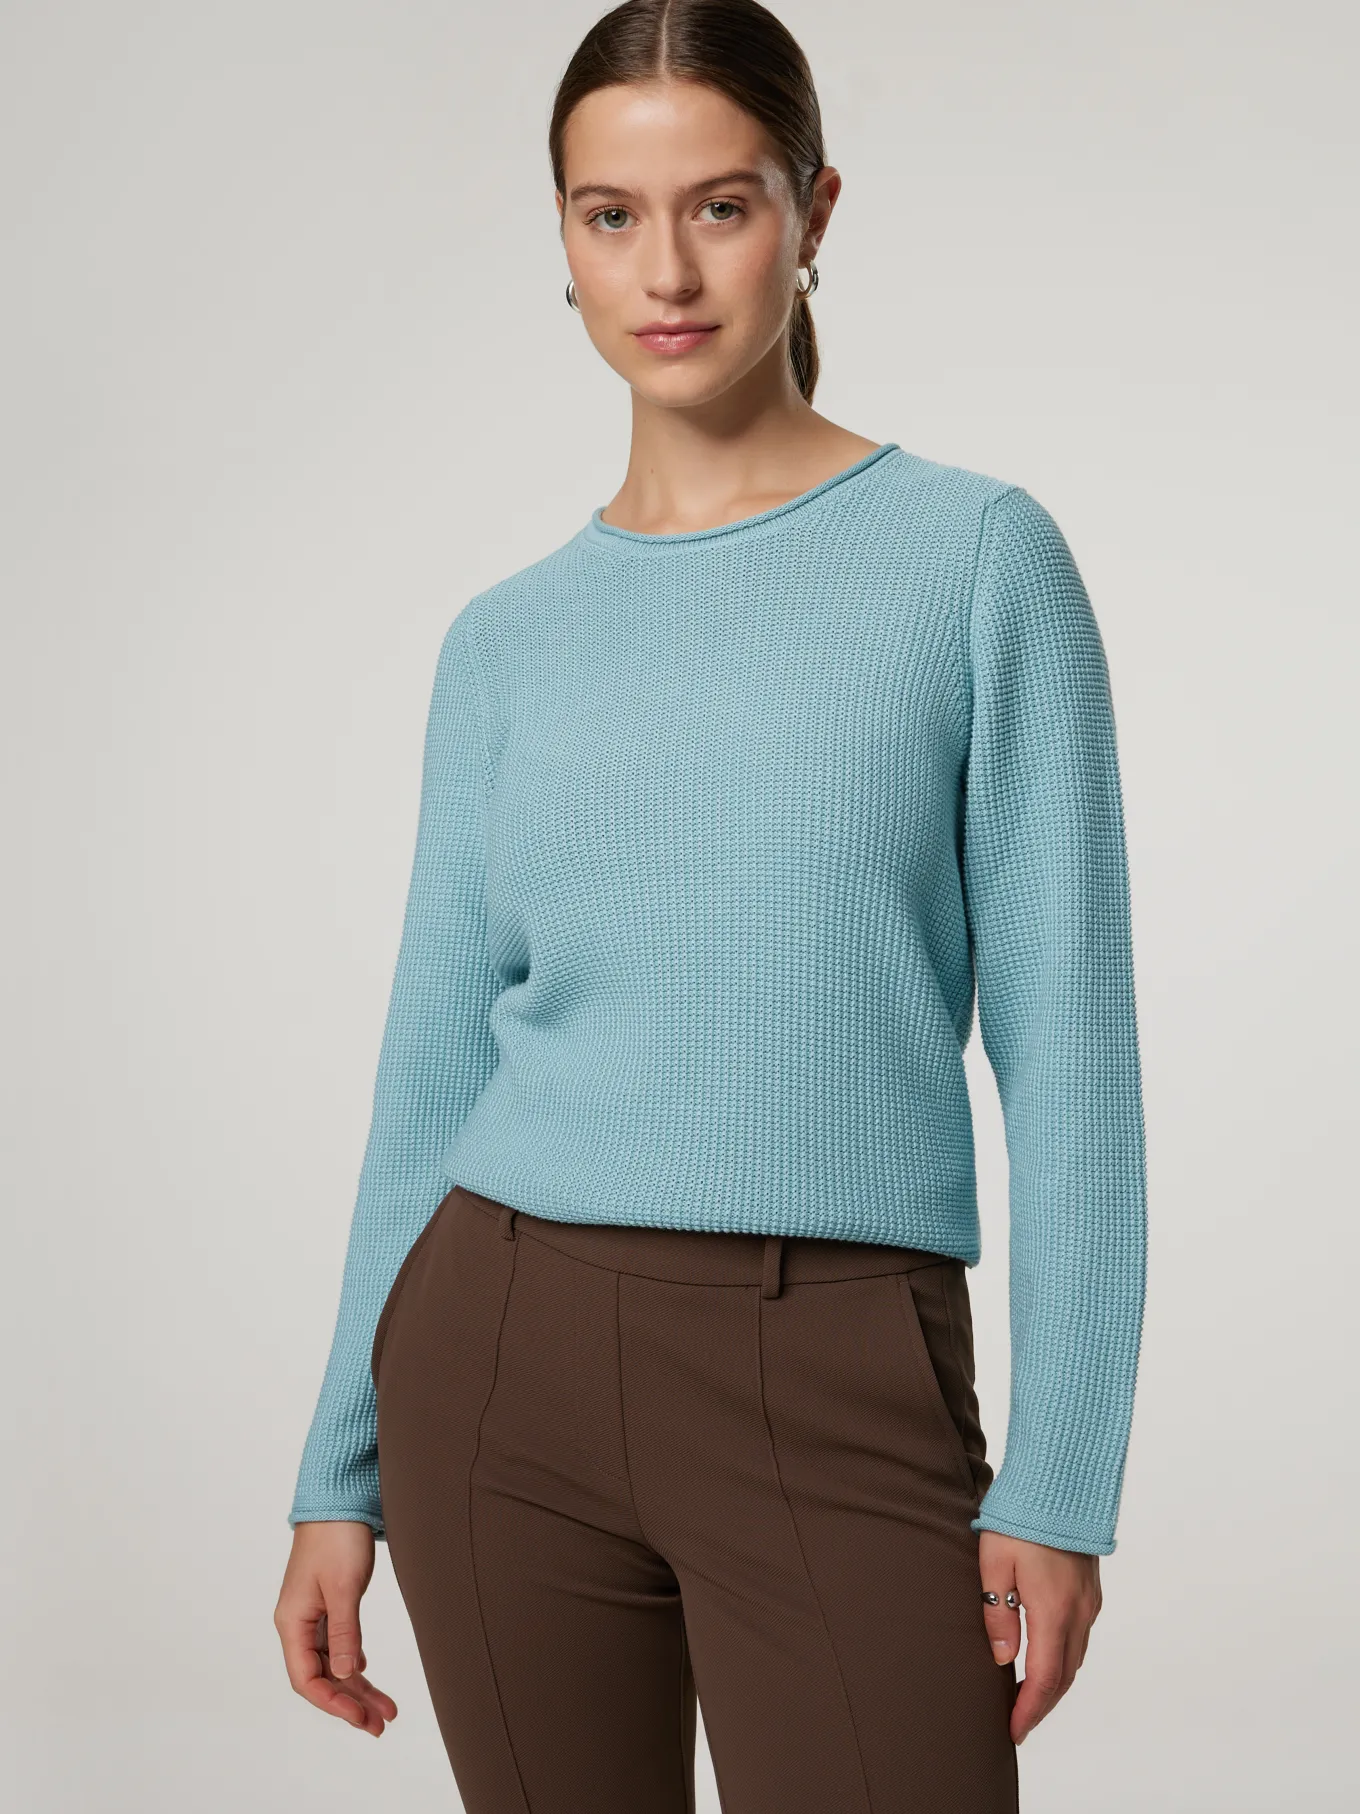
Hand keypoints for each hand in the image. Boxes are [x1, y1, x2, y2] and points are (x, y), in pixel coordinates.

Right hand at [275, 1521, 398, 1736]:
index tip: (361, 1718)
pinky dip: (355, 1662)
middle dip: (350, 1703)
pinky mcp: (328, 1603)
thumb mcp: (344, 1587)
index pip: (307, 1679)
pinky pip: (338, 1644)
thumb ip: (345, 1632)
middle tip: (381, 1724)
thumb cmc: (337, 1537)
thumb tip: (349, 1676)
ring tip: (387, 1710)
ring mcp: (312, 1614)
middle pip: (321, 1677)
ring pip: (333, 1663)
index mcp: (292, 1622)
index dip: (333, 1703)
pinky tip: (368, 1676)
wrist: (338, 1498)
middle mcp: (298, 1623)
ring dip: (357, 1687)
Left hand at [977, 1530, 1102, 1746]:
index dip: (1030, 1710)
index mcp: (1053, 1610)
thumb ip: (997, 1613)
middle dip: (1042, 1704)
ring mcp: (1089, 1601)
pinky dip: (1064, 1659)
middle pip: (1065, 1676)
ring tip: (1028, 1698)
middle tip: (1018, 1722)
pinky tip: (1045, 1659)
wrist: (1059, 1481)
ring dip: (1055, 1683)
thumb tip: (1003, 1659)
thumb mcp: (994, 1563)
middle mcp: (1079, 1612)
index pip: (1045, 1678)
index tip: (1014, 1731)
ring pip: (1075, 1658)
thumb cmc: (1020, 1518)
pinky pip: (1080, 1637)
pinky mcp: (1090, 1590)